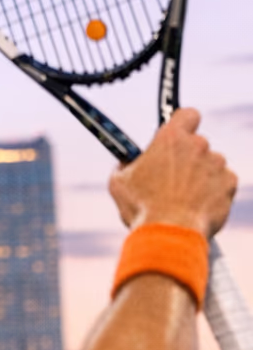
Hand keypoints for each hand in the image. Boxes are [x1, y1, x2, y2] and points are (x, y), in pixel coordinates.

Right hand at [109, 108, 236, 238]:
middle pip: (197, 145)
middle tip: (173, 180)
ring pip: (211, 165)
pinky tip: (198, 207)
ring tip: (184, 200)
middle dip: (188, 159)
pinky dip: (213, 193)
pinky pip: (222, 183)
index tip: (179, 135)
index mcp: (170, 139)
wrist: (170, 235)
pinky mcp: (229, 183)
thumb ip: (125, 165)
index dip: (184, 124)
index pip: (187, 114)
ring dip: (201, 177)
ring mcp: (216, 164)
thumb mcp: (119, 184)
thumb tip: (126, 162)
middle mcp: (198, 145)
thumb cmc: (143, 209)